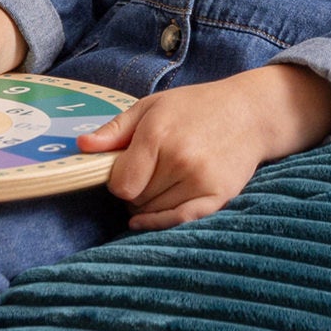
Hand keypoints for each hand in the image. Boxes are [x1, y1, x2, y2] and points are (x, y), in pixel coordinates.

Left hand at [77, 64, 330, 229]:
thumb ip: (115, 130)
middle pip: (137, 200)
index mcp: (158, 134)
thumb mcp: (151, 107)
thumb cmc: (194, 107)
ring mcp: (201, 179)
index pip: (120, 184)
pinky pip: (181, 221)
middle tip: (147, 174)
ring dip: (150, 204)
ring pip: (155, 213)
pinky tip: (146, 220)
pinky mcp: (219, 195)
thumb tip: (81, 147)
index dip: (118, 180)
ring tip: (162, 182)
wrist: (249, 113)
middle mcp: (180, 159)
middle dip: (135, 191)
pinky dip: (160, 223)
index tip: (125, 170)